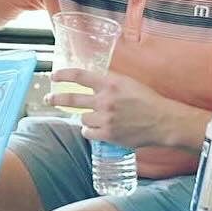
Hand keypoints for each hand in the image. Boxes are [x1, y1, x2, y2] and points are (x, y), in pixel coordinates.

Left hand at [47, 67, 168, 149]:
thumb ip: (108, 82)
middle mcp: (105, 100)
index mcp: (110, 83)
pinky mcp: (108, 135)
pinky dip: (90, 131)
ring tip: (100, 118)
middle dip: (56, 99)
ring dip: (87, 118)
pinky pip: (88, 133)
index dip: (63, 75)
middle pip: (71, 99)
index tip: (53, 76)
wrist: (163, 121)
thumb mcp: (128, 83)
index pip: (79, 76)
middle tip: (48, 99)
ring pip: (82, 118)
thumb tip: (91, 81)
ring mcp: (105, 119)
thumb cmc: (148, 100)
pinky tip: (99, 128)